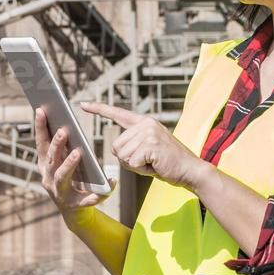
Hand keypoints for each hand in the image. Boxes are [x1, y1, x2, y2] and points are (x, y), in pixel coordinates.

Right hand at [33, 106, 115, 214]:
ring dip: (69, 164)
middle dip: (57, 145)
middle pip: (52, 159)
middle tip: (64, 131)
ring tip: (78, 153)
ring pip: (62, 177)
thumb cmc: (70, 180)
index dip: (40, 128)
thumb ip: (62, 147)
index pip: (41, 144)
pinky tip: (112, 182)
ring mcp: (60, 193)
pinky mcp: (74, 205)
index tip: (41, 110)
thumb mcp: (63, 162)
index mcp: (46, 165)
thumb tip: (65, 123)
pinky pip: (88, 198)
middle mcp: (49, 178)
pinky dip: (100, 192)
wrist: (73, 212)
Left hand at [81, 101, 208, 190]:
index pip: (117, 113)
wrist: (191, 170)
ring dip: (135, 165)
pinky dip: (141, 170)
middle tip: (148, 160)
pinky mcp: (151, 145)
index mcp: (144, 122)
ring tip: (153, 162)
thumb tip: (116, 150)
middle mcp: (145, 124)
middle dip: (128, 159)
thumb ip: (133, 144)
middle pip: (116, 146)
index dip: (99, 109)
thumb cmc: (168, 163)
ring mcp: (149, 133)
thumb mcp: (148, 149)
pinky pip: (131, 163)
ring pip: (122, 155)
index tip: (83, 104)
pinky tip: (155, 165)